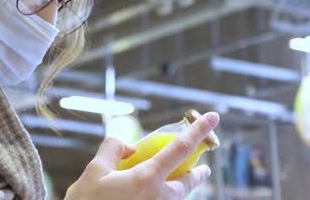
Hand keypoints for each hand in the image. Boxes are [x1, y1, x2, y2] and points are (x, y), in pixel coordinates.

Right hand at [64, 112, 219, 199]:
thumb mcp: (95, 170)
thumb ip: (113, 149)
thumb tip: (128, 146)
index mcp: (147, 179)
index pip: (181, 148)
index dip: (199, 130)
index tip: (214, 116)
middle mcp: (159, 197)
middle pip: (188, 181)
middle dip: (196, 172)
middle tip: (201, 167)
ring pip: (177, 196)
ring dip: (179, 186)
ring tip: (180, 179)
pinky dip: (162, 196)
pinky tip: (151, 193)